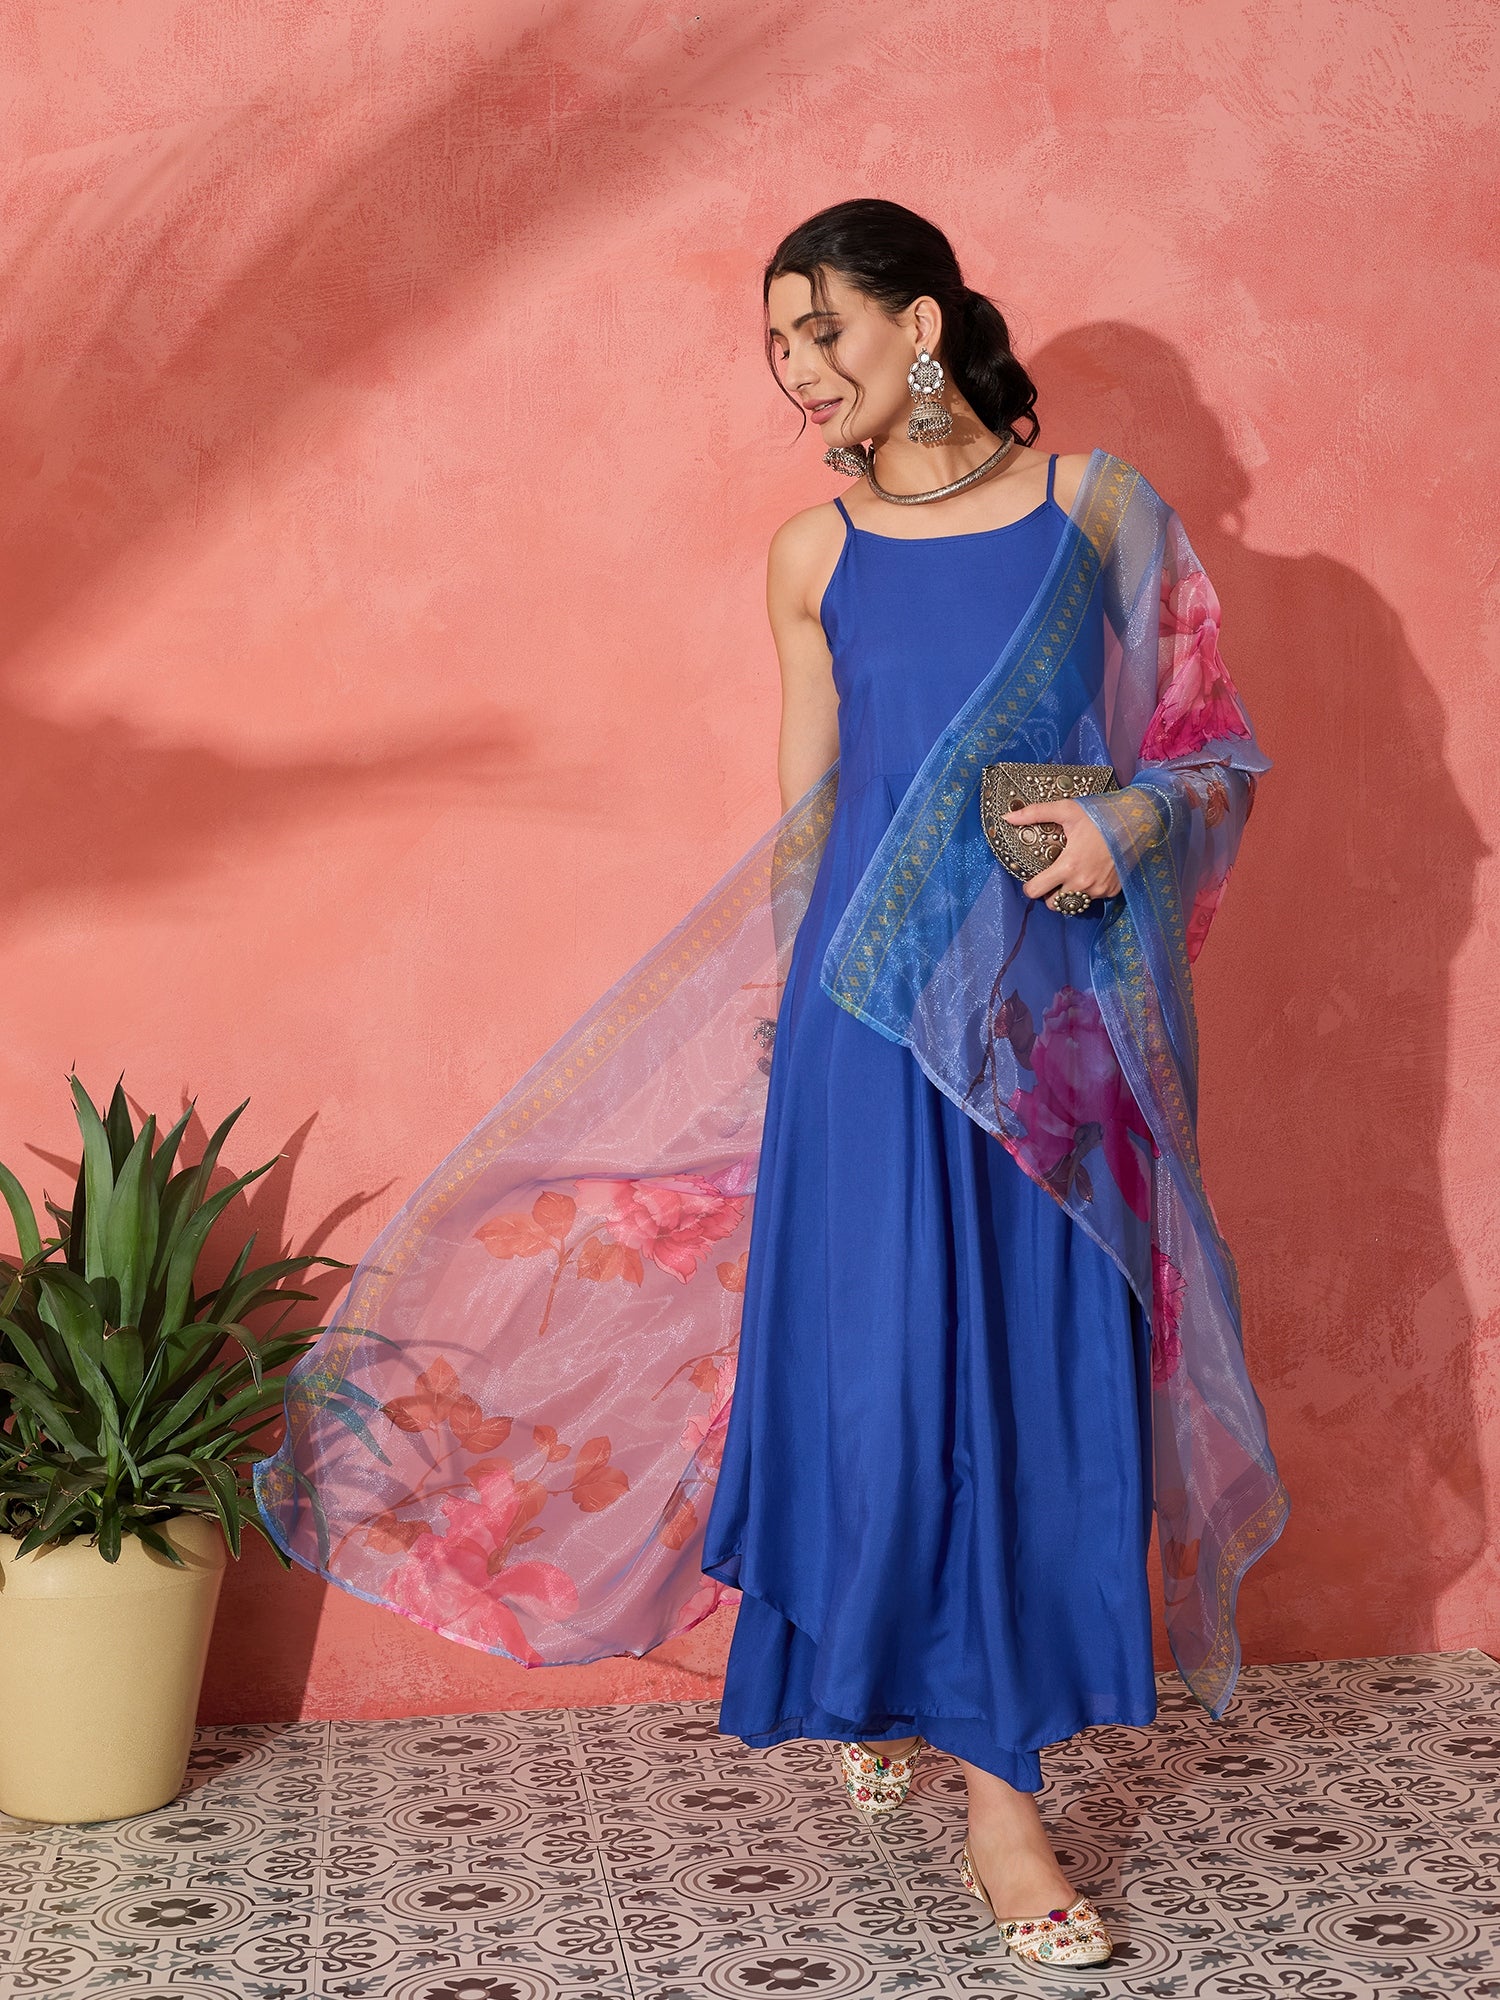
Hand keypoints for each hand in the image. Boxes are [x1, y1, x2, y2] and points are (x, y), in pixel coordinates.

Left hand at [1001, 798, 1121, 910]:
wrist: (1137, 822)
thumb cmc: (1100, 815)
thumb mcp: (1067, 810)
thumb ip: (1035, 814)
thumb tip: (1008, 817)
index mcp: (1068, 866)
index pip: (1036, 892)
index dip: (1030, 887)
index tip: (1033, 880)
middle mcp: (1083, 883)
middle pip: (1054, 904)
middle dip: (1049, 895)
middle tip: (1053, 879)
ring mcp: (1099, 890)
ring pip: (1073, 904)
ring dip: (1069, 895)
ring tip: (1072, 877)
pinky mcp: (1112, 891)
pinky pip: (1093, 899)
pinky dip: (1089, 891)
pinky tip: (1091, 874)